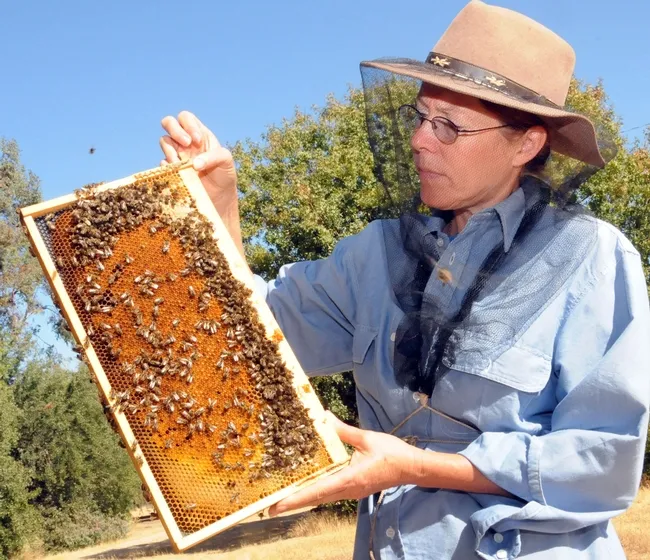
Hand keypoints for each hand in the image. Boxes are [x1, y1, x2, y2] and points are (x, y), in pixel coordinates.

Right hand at [159, 111, 237, 206]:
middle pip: (169, 122)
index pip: (186, 118)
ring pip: (164, 141)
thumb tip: (193, 163)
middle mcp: (185, 142)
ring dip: (170, 149)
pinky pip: (162, 163)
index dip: (188, 125)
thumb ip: (213, 156)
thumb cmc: (224, 174)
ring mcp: (177, 155)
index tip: (197, 140)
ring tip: (182, 163)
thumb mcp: (226, 161)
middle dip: (175, 130)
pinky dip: (168, 167)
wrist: (220, 196)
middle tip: (186, 143)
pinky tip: (179, 174)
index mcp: (199, 134)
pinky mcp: (172, 170)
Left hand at [269, 412, 419, 515]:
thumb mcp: (366, 438)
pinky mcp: (354, 489)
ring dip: (303, 499)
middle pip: (315, 499)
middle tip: (269, 507)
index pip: (316, 491)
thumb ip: (343, 430)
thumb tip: (325, 417)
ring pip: (322, 498)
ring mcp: (351, 492)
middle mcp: (347, 490)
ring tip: (283, 499)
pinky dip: (316, 493)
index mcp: (348, 479)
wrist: (411, 468)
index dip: (295, 499)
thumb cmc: (391, 453)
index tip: (276, 506)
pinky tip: (307, 487)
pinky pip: (331, 493)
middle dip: (292, 503)